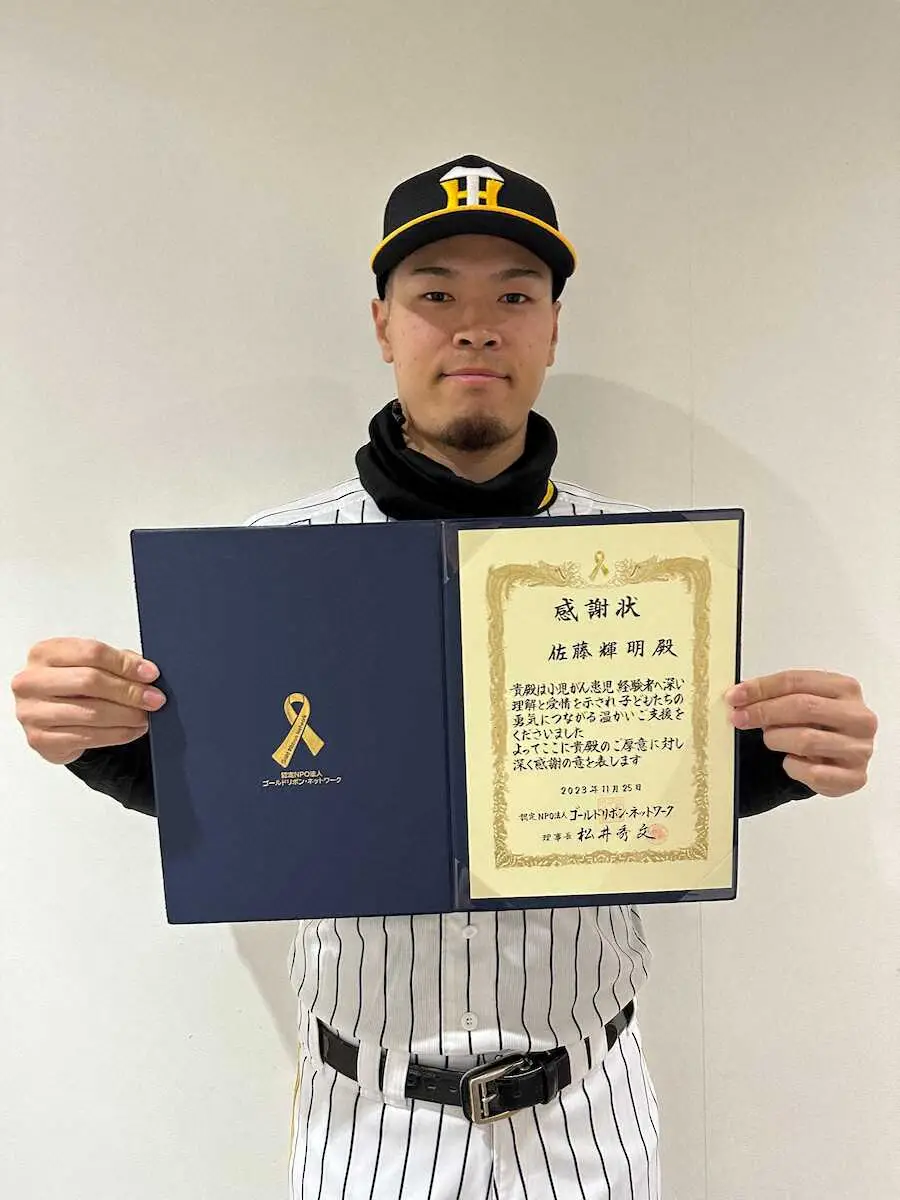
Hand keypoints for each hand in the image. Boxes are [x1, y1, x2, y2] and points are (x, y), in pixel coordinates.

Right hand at [10, 638, 166, 765]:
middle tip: (154, 699)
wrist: (50, 719)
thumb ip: (117, 662)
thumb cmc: (72, 687)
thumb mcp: (91, 666)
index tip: (150, 674)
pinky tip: (132, 730)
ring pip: (91, 712)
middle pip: (90, 681)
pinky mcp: (40, 739)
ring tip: (145, 716)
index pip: (91, 652)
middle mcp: (31, 681)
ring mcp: (31, 712)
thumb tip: (147, 672)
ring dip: (126, 715)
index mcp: (44, 653)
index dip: (125, 663)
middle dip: (129, 691)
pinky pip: (88, 737)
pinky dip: (117, 734)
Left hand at [725, 670, 876, 797]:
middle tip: (739, 718)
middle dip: (764, 712)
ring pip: (806, 739)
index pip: (797, 681)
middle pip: (803, 706)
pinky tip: (791, 761)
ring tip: (771, 740)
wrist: (838, 761)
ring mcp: (860, 748)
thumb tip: (738, 696)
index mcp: (846, 688)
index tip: (735, 696)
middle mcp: (859, 717)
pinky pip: (812, 772)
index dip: (762, 687)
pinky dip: (792, 766)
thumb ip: (776, 695)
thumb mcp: (800, 702)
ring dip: (777, 740)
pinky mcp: (855, 777)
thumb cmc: (816, 726)